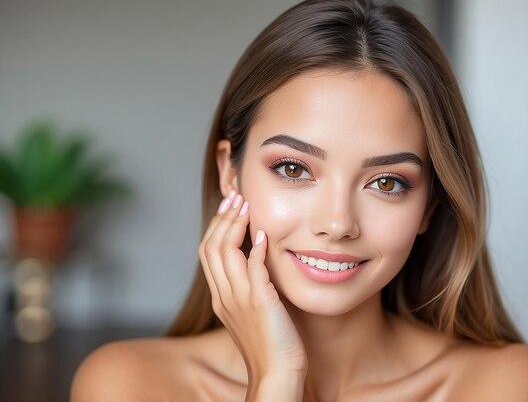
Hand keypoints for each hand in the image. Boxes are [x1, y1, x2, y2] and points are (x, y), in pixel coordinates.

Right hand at [198, 192, 307, 378]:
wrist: (276, 374)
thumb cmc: (270, 343)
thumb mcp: (252, 311)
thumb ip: (249, 285)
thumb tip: (255, 257)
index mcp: (221, 297)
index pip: (208, 253)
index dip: (216, 227)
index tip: (229, 208)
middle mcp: (224, 296)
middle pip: (210, 247)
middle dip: (222, 218)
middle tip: (235, 197)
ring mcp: (239, 298)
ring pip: (224, 252)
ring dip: (234, 224)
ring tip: (245, 205)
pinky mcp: (260, 302)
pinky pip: (252, 268)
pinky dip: (255, 247)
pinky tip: (263, 233)